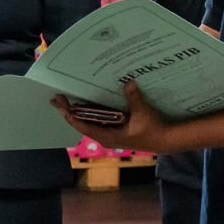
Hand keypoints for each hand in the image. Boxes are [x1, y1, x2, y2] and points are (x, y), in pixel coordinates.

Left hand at [51, 81, 171, 154]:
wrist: (166, 140)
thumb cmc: (153, 130)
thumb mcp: (143, 114)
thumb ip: (134, 98)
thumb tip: (128, 82)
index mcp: (107, 136)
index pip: (82, 126)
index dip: (70, 115)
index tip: (60, 104)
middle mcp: (105, 136)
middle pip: (81, 124)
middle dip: (69, 111)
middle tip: (57, 98)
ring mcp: (110, 133)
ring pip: (88, 123)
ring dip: (78, 112)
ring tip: (67, 99)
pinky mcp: (116, 130)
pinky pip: (97, 121)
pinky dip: (89, 113)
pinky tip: (86, 103)